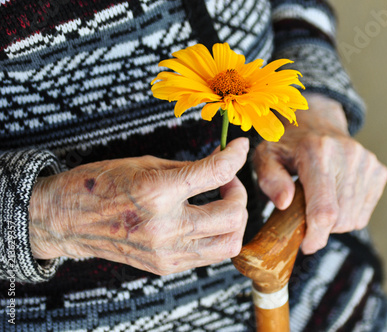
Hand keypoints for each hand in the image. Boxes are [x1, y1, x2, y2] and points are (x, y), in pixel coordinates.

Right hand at [29, 138, 249, 274]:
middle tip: (227, 181)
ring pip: (229, 244)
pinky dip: (217, 235)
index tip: (241, 147)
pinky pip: (209, 255)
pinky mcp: (166, 266)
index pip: (216, 173)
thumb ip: (190, 167)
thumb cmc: (101, 185)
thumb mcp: (146, 164)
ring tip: (220, 203)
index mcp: (157, 192)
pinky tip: (205, 219)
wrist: (67, 220)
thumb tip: (223, 161)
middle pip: (233, 216)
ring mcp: (166, 252)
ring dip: (235, 220)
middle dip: (239, 193)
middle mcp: (165, 227)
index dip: (236, 156)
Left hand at [253, 93, 386, 253]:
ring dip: (334, 223)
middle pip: (340, 220)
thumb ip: (270, 179)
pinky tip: (333, 199)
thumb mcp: (266, 157)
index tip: (305, 244)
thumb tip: (284, 202)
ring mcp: (366, 162)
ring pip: (354, 219)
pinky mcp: (377, 170)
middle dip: (321, 230)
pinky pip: (364, 212)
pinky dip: (348, 215)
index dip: (316, 236)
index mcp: (317, 152)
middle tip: (304, 219)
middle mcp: (347, 155)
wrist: (314, 122)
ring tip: (317, 205)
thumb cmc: (286, 145)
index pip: (324, 210)